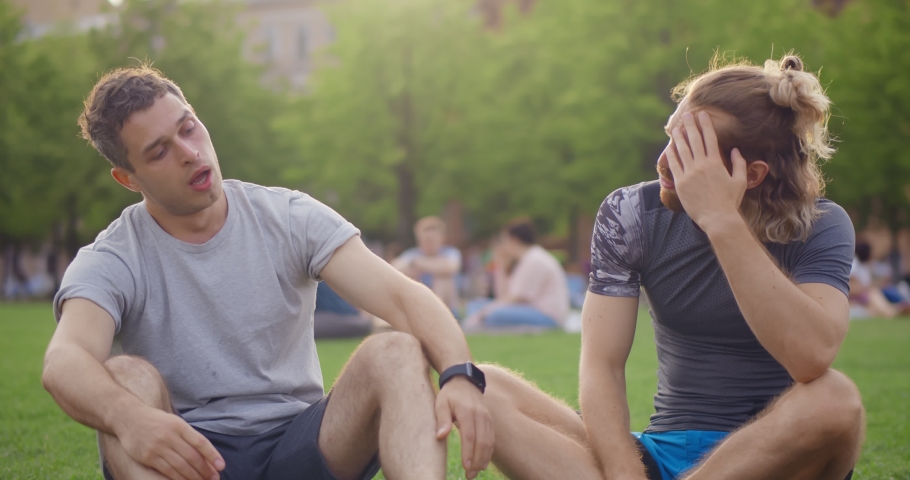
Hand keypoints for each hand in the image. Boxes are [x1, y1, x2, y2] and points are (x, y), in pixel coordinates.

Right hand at [115, 406, 224, 479]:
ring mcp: (158, 447)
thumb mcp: (174, 422)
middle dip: (205, 469)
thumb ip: (188, 436)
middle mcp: (169, 436)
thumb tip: (206, 454)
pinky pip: (166, 471)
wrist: (129, 418)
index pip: (200, 442)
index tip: (221, 466)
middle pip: (192, 456)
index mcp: (179, 425)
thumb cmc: (156, 421)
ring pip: (180, 466)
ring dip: (193, 477)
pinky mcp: (148, 457)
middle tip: (214, 478)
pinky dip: (178, 478)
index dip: (212, 455)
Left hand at [434, 376, 493, 479]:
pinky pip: (492, 438)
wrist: (464, 381)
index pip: (469, 435)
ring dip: (483, 459)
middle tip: (469, 475)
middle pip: (482, 441)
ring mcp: (487, 418)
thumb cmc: (449, 395)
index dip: (468, 452)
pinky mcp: (490, 421)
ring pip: (489, 442)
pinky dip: (489, 452)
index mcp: (467, 411)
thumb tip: (440, 436)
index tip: (465, 466)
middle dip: (477, 460)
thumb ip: (442, 420)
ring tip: (475, 472)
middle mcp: (480, 415)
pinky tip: (483, 463)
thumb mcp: (441, 404)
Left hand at [666, 111, 747, 232]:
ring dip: (679, 137)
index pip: (710, 138)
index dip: (705, 125)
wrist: (718, 218)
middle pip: (695, 140)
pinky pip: (674, 165)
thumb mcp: (739, 181)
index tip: (702, 114)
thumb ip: (738, 164)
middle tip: (687, 115)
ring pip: (682, 150)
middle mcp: (702, 165)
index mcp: (716, 163)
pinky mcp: (680, 183)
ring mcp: (689, 173)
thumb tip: (735, 150)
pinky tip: (670, 147)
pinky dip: (671, 154)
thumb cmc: (730, 201)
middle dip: (691, 125)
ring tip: (676, 128)